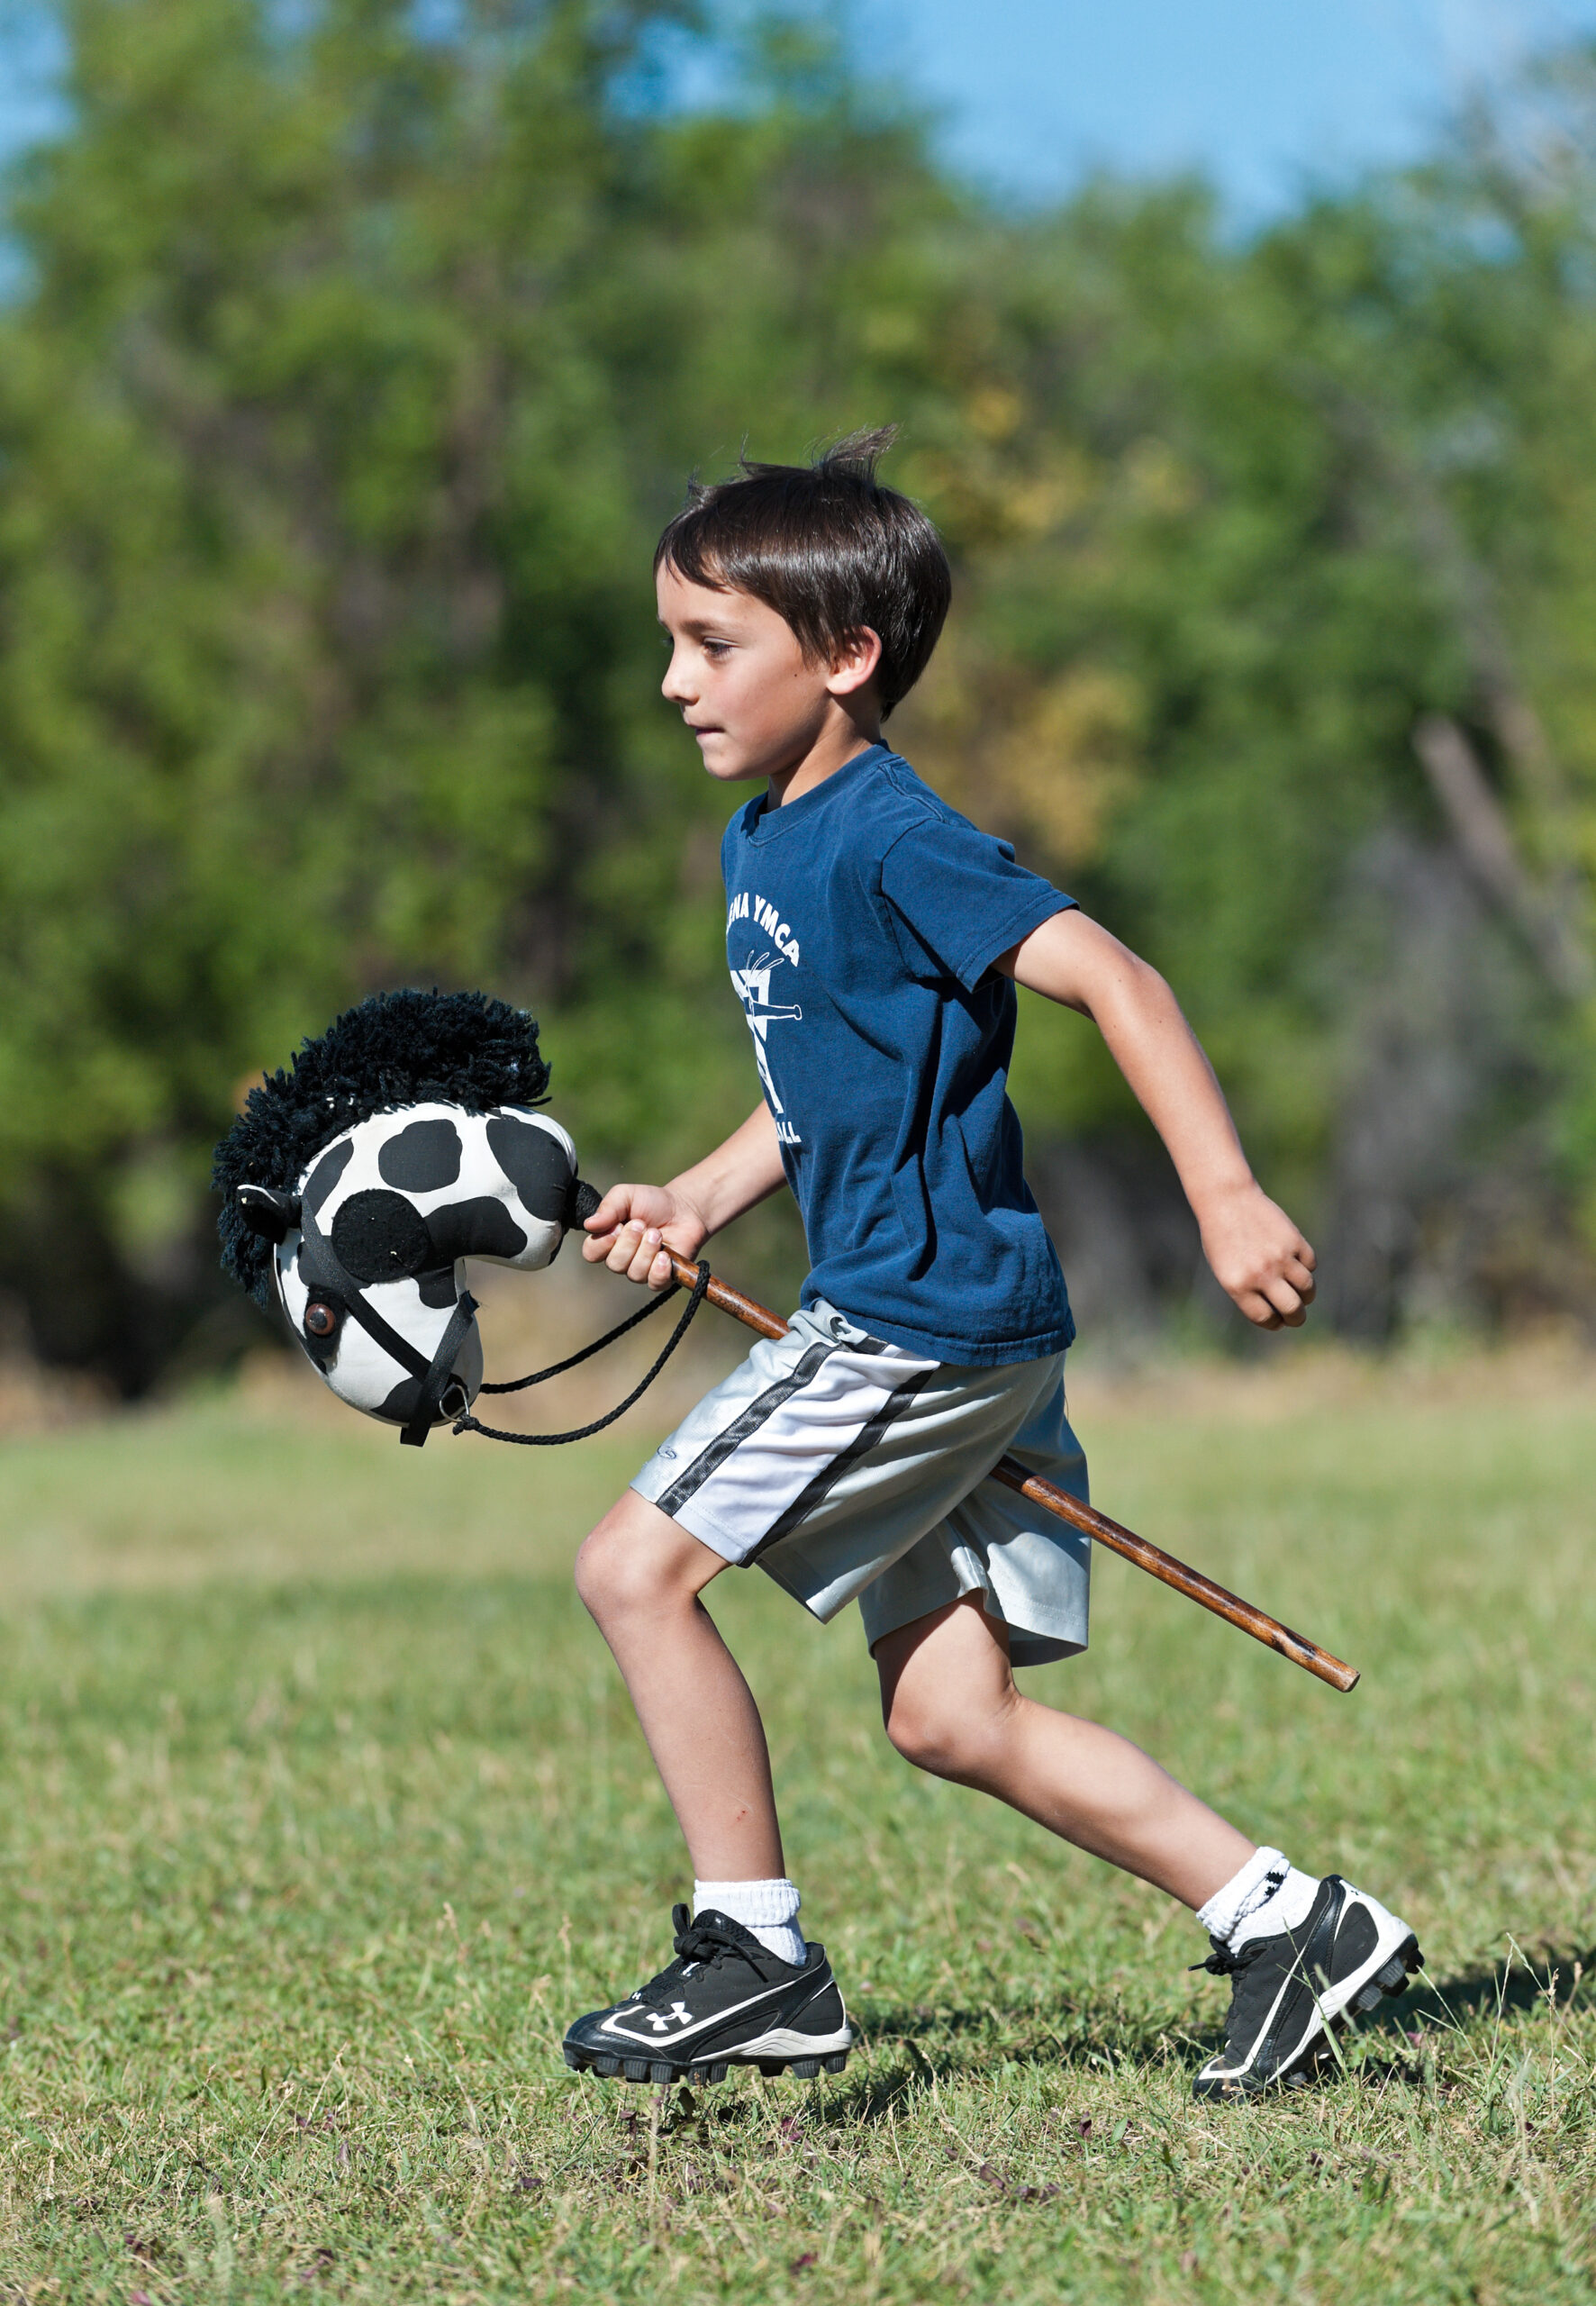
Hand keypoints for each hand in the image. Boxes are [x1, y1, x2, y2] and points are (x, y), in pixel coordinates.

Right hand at [582, 1182, 708, 1290]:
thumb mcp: (627, 1195)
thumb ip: (608, 1207)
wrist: (684, 1208)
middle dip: (630, 1242)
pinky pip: (654, 1283)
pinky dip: (659, 1269)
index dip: (602, 1244)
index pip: (591, 1253)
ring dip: (647, 1250)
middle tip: (643, 1224)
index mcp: (608, 1240)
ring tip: (657, 1233)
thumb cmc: (652, 1202)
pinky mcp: (662, 1277)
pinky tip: (665, 1255)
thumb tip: (589, 1224)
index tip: (617, 1227)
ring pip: (635, 1273)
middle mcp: (622, 1258)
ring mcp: (641, 1269)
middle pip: (614, 1264)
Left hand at [1197, 1180, 1316, 1329]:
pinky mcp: (1294, 1240)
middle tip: (1296, 1316)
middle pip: (1292, 1309)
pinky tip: (1296, 1265)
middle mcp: (1261, 1273)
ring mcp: (1280, 1256)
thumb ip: (1248, 1292)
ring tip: (1299, 1293)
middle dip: (1297, 1318)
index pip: (1265, 1318)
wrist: (1227, 1200)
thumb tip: (1277, 1312)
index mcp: (1238, 1285)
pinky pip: (1310, 1264)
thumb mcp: (1225, 1269)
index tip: (1277, 1321)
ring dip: (1306, 1295)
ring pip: (1307, 1288)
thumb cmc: (1221, 1238)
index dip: (1274, 1323)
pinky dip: (1306, 1268)